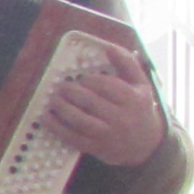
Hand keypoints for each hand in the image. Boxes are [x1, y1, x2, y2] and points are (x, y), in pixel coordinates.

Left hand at [44, 54, 166, 167]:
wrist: (146, 145)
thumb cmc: (140, 109)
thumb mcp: (141, 85)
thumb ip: (127, 64)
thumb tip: (108, 46)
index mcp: (133, 99)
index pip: (105, 85)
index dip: (88, 80)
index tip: (81, 79)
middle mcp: (122, 117)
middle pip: (90, 101)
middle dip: (71, 91)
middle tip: (61, 87)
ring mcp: (108, 134)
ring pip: (80, 119)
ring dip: (61, 107)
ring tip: (52, 99)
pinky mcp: (96, 147)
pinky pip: (72, 137)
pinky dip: (56, 127)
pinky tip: (46, 117)